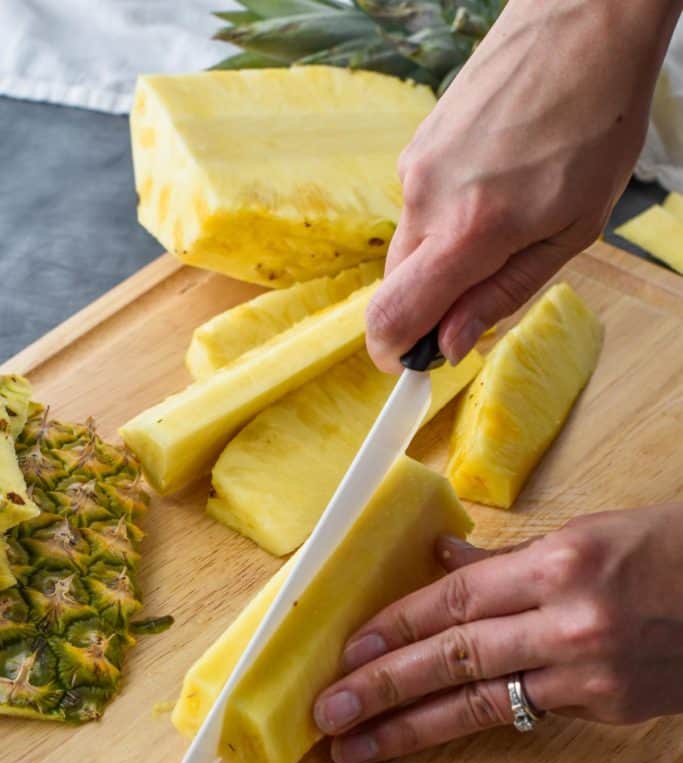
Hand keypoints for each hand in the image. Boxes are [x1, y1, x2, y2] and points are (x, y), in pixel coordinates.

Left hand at [314, 505, 682, 762]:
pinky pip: (524, 711)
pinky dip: (471, 719)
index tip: (347, 651)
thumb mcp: (586, 534)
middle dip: (383, 686)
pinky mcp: (606, 707)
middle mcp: (569, 621)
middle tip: (327, 711)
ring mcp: (589, 673)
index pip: (454, 600)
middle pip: (455, 657)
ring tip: (358, 745)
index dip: (394, 627)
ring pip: (480, 702)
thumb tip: (441, 560)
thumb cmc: (665, 550)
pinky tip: (429, 729)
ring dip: (411, 726)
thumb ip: (508, 558)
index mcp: (560, 564)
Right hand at [366, 0, 681, 370]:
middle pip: (396, 287)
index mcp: (470, 230)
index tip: (414, 364)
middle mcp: (427, 198)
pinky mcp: (417, 145)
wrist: (584, 25)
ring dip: (442, 259)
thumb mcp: (572, 231)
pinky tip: (491, 189)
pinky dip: (444, 219)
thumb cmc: (597, 124)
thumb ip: (502, 293)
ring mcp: (416, 166)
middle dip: (428, 307)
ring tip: (503, 222)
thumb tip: (451, 342)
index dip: (395, 352)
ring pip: (408, 246)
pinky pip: (418, 207)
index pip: (392, 316)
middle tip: (481, 295)